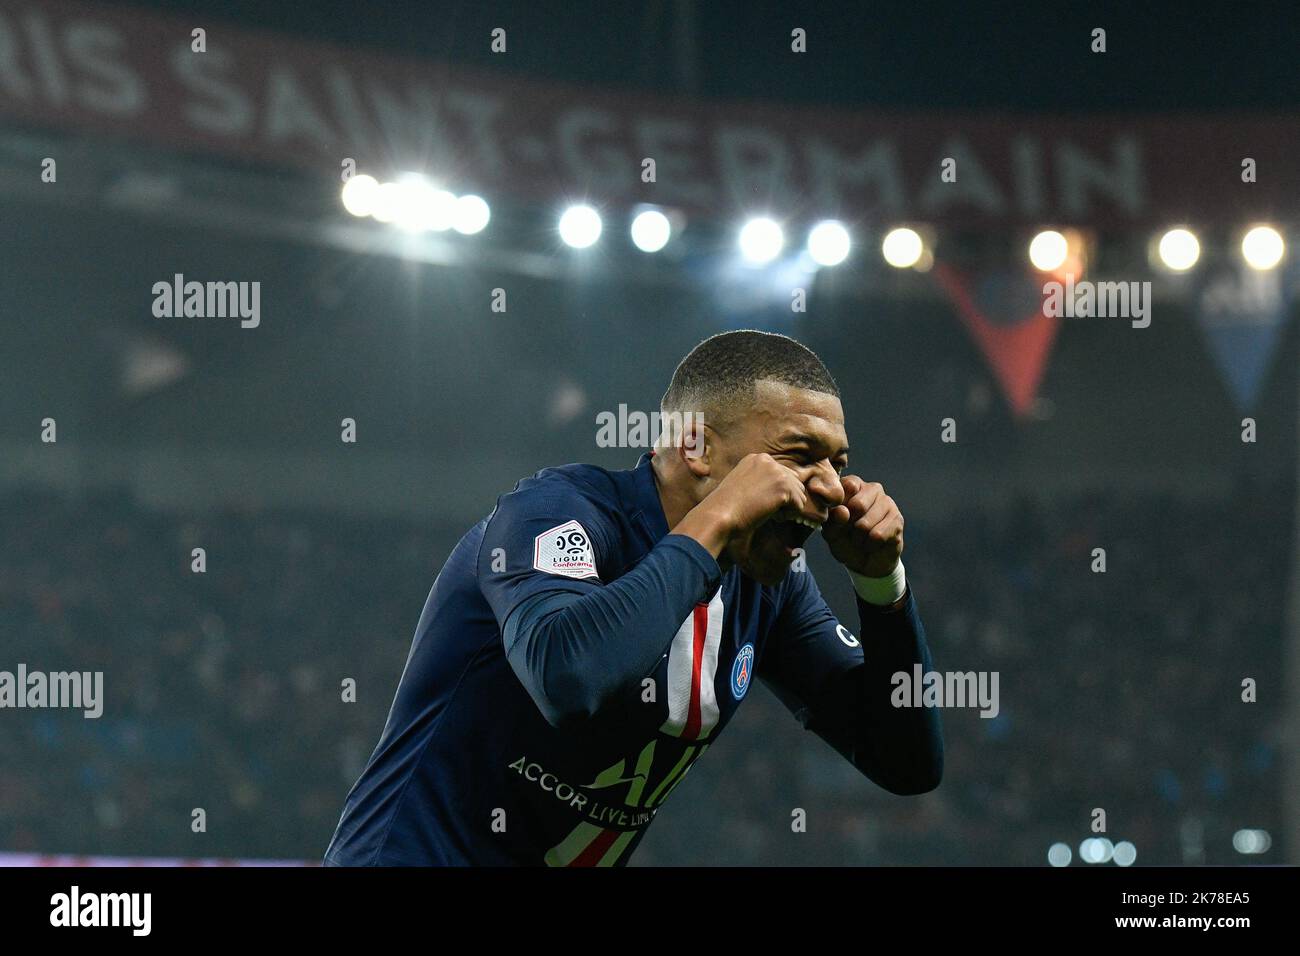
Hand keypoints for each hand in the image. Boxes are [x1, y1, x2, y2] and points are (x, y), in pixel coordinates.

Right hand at [674, 452, 819, 556]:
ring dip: (787, 508)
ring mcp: (778, 473)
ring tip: (768, 513)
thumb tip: (783, 491)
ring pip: (799, 494)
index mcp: (758, 458)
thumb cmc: (727, 506)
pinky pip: (799, 506)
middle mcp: (769, 461)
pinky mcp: (783, 488)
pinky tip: (771, 516)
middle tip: (765, 509)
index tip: (759, 501)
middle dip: (784, 499)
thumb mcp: (742, 483)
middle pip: (794, 482)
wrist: (720, 513)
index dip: (775, 492)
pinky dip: (788, 516)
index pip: (782, 473)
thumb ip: (761, 480)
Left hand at [821, 476, 903, 576]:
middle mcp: (872, 489)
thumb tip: (843, 511)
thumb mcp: (831, 531)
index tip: (837, 519)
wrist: (864, 562)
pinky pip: (877, 536)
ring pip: (866, 524)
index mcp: (853, 484)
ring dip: (858, 539)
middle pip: (858, 506)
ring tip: (860, 539)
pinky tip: (871, 544)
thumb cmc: (845, 541)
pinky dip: (869, 546)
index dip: (838, 508)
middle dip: (849, 527)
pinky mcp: (897, 520)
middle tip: (849, 532)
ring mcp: (888, 503)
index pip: (847, 486)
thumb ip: (832, 519)